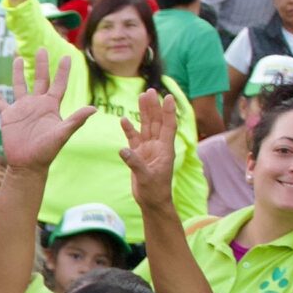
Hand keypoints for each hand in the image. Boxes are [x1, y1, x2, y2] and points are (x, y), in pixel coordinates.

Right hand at [0, 48, 97, 171]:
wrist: (28, 164)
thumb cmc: (47, 151)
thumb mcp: (62, 133)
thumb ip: (76, 120)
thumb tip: (94, 108)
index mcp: (51, 106)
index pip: (58, 84)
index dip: (63, 71)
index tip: (68, 57)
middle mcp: (37, 104)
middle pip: (39, 79)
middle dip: (41, 64)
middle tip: (42, 49)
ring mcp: (22, 109)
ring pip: (19, 85)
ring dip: (18, 72)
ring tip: (17, 58)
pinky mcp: (8, 117)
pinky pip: (0, 102)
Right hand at [119, 87, 179, 212]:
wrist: (152, 201)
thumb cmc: (155, 191)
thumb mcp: (146, 178)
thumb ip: (135, 163)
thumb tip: (123, 149)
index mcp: (165, 149)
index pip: (168, 126)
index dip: (169, 111)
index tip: (168, 97)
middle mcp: (157, 146)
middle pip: (156, 121)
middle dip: (153, 106)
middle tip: (150, 90)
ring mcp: (147, 149)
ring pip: (145, 126)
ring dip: (144, 112)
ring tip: (141, 96)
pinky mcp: (138, 155)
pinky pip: (133, 139)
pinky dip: (129, 129)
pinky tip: (124, 120)